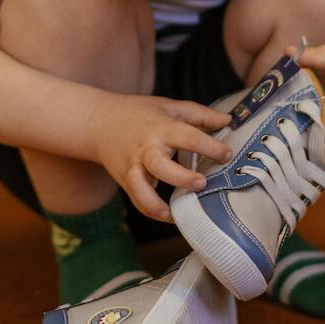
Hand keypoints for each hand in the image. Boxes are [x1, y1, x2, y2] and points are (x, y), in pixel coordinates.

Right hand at [92, 94, 232, 221]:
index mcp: (161, 128)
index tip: (227, 154)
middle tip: (201, 183)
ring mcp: (133, 167)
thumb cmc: (137, 114)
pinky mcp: (126, 181)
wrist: (97, 123)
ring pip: (142, 189)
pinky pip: (138, 201)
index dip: (210, 146)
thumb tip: (227, 120)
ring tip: (177, 210)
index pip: (188, 137)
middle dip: (182, 177)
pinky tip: (169, 216)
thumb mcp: (168, 107)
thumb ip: (200, 114)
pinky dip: (151, 211)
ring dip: (158, 203)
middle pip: (162, 166)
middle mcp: (146, 148)